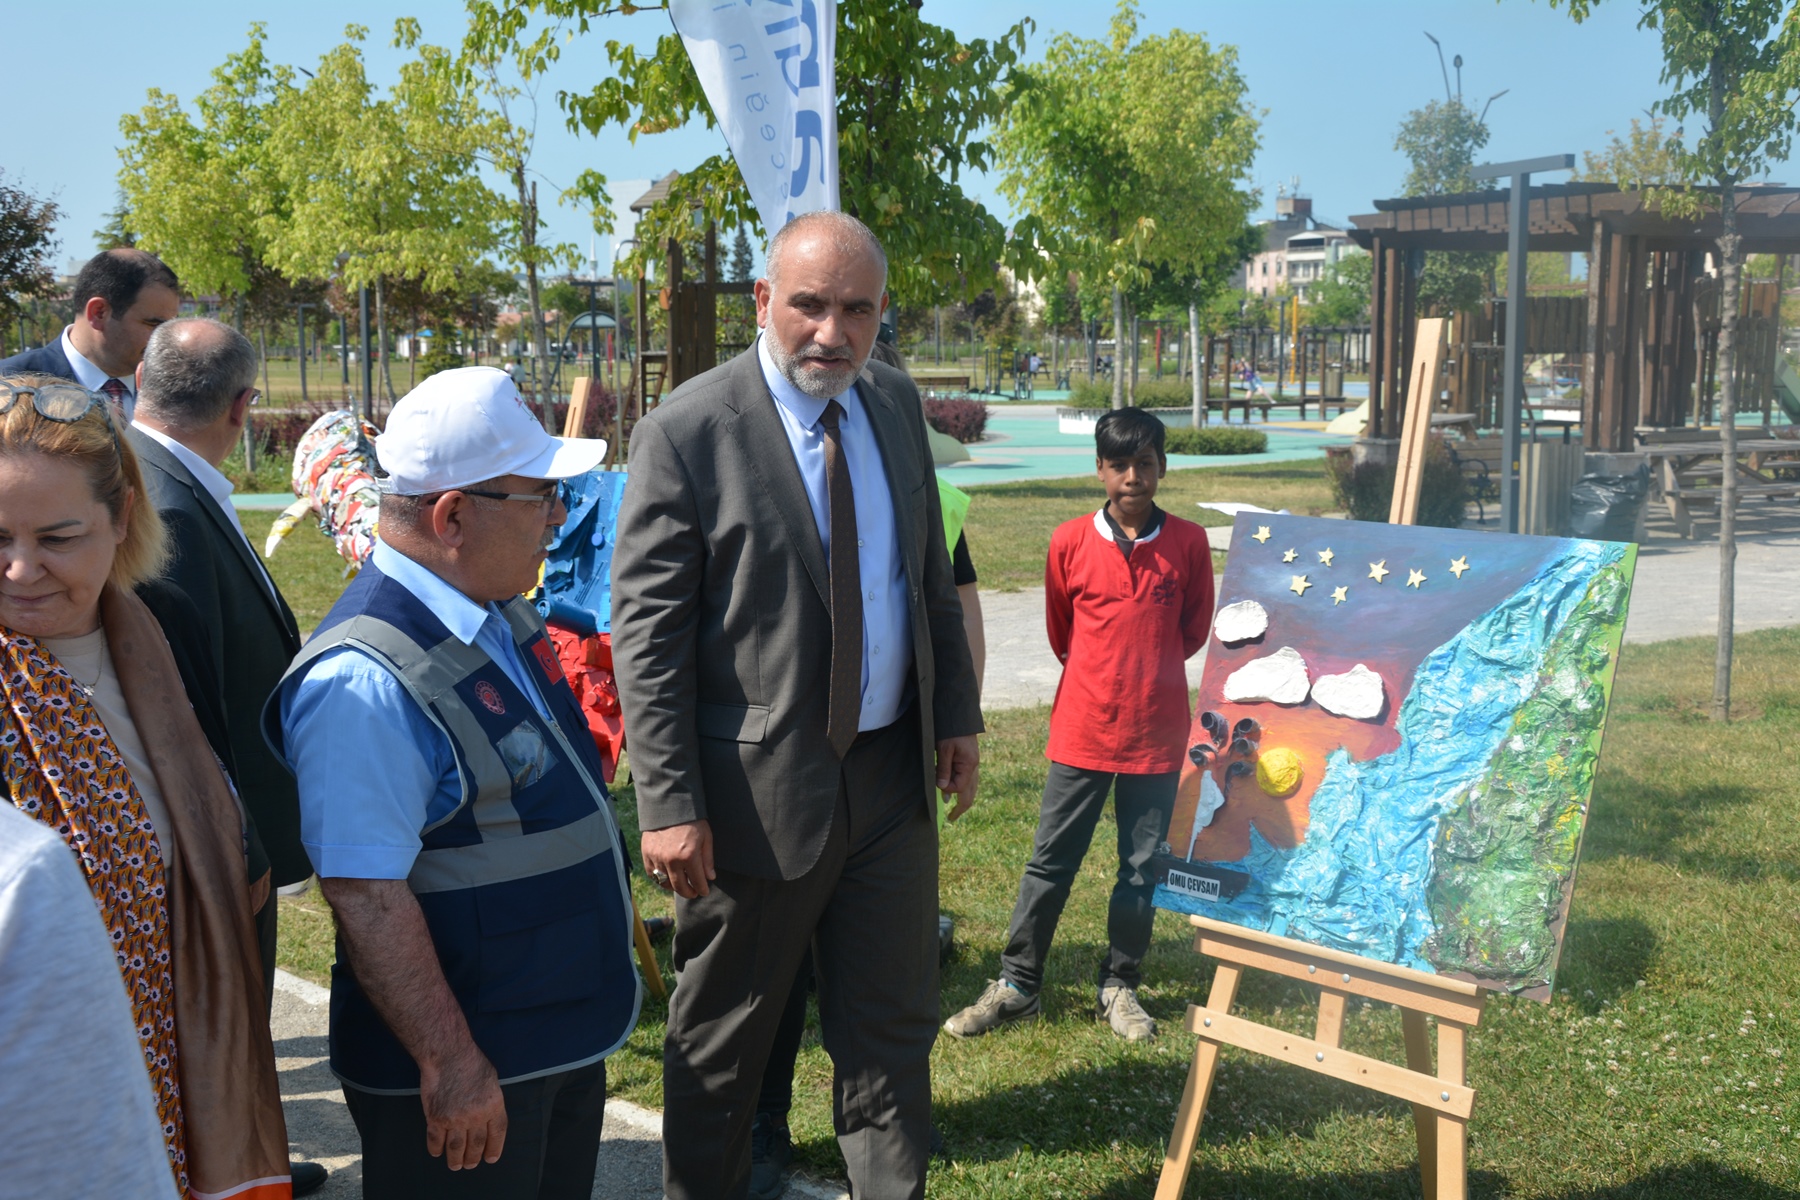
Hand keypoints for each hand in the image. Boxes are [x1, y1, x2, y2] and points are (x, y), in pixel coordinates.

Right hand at [418, 1044, 506, 1170]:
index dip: (494, 1149)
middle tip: (470, 1164)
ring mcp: (455, 1118)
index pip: (497, 1134)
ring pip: (456, 1148)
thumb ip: (491, 1101)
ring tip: (456, 1165)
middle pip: (476, 1144)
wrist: (448, 1055)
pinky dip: (436, 1149)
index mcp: (494, 1105)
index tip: (490, 1158)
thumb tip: (488, 1117)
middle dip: (473, 1158)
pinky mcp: (436, 1118)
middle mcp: (476, 1116)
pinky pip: (435, 1140)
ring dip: (456, 1159)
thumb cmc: (471, 1062)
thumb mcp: (492, 1080)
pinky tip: (437, 1153)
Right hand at [642, 819, 715, 898]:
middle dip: (689, 892)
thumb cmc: (692, 820)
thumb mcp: (706, 837)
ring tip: (681, 886)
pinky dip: (660, 879)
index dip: (702, 889)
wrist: (669, 805)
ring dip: (674, 887)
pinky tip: (667, 879)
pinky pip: (652, 875)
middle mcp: (672, 860)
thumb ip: (707, 859)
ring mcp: (657, 858)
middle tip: (694, 892)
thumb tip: (710, 878)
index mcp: (689, 856)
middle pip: (680, 887)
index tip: (704, 892)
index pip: (697, 881)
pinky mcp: (647, 854)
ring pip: (665, 883)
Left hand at [935, 735, 979, 822]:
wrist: (960, 715)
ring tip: (954, 810)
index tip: (936, 787)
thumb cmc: (951, 730)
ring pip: (972, 788)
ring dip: (964, 800)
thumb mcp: (943, 749)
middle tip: (951, 818)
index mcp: (969, 765)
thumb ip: (943, 769)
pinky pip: (970, 781)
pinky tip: (958, 792)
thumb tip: (942, 788)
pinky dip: (965, 790)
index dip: (947, 790)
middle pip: (970, 794)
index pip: (959, 788)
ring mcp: (975, 765)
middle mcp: (975, 767)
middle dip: (961, 807)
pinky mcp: (971, 762)